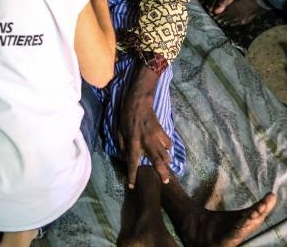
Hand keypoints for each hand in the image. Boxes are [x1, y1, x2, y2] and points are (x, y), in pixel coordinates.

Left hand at [117, 67, 171, 187]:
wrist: (139, 100)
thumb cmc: (126, 115)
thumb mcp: (118, 130)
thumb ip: (122, 145)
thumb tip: (126, 157)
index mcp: (133, 141)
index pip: (132, 162)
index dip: (132, 175)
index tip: (132, 185)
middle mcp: (146, 141)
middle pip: (157, 161)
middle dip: (162, 173)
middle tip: (166, 181)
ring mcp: (156, 136)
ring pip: (165, 154)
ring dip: (166, 162)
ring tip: (166, 167)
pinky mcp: (162, 131)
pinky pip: (168, 143)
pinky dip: (167, 148)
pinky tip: (164, 149)